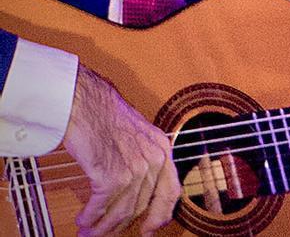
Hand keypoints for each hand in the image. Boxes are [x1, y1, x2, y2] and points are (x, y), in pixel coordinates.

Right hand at [64, 65, 181, 235]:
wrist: (86, 101)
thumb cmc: (105, 114)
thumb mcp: (138, 135)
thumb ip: (143, 158)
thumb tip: (137, 189)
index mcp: (163, 150)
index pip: (171, 192)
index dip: (161, 215)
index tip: (150, 229)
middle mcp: (154, 160)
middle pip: (141, 205)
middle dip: (120, 224)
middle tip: (104, 233)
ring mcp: (134, 168)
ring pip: (122, 209)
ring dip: (102, 225)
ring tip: (89, 231)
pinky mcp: (111, 174)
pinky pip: (102, 204)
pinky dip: (91, 215)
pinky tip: (84, 218)